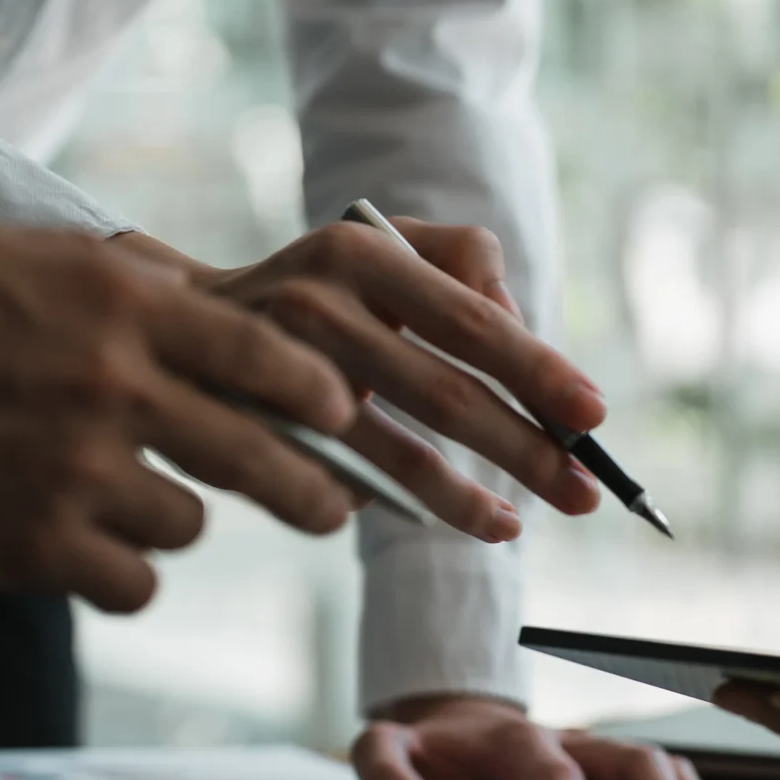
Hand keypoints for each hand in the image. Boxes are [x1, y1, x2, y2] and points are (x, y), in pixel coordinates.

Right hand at [0, 230, 362, 611]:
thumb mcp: (19, 254)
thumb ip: (123, 280)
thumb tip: (208, 290)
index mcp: (117, 304)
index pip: (269, 355)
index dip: (321, 396)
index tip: (345, 415)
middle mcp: (114, 386)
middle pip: (263, 457)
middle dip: (312, 493)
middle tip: (332, 510)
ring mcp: (78, 471)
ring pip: (189, 523)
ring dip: (167, 520)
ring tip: (107, 499)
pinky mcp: (37, 547)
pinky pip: (133, 583)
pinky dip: (116, 575)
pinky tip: (79, 553)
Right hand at [123, 218, 606, 539]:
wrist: (186, 324)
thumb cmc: (321, 292)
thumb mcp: (384, 252)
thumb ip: (461, 265)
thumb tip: (520, 322)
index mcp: (361, 252)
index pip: (469, 318)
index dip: (537, 370)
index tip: (593, 414)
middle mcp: (316, 305)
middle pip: (444, 393)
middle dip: (524, 450)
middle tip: (585, 494)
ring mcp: (278, 374)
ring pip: (398, 452)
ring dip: (467, 499)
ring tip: (517, 527)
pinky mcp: (255, 433)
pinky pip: (345, 484)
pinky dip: (399, 504)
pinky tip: (449, 517)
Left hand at [352, 695, 750, 779]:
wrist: (455, 725)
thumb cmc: (424, 750)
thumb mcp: (382, 748)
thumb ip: (386, 774)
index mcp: (515, 740)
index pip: (552, 769)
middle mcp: (571, 741)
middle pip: (633, 757)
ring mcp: (600, 757)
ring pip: (662, 766)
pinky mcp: (616, 775)